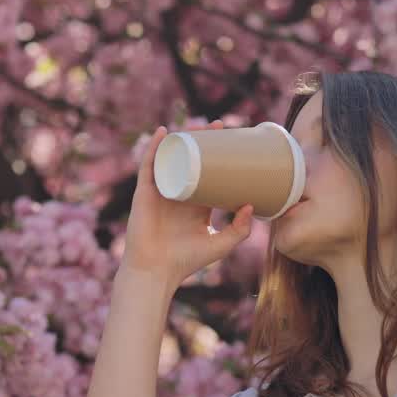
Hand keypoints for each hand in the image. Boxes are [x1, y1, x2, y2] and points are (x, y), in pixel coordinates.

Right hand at [120, 120, 254, 284]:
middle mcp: (178, 195)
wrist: (156, 271)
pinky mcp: (146, 193)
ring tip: (197, 125)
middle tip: (219, 127)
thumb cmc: (186, 261)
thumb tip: (251, 204)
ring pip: (172, 158)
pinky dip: (156, 147)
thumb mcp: (220, 245)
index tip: (233, 141)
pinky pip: (149, 164)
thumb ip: (239, 230)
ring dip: (182, 139)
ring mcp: (161, 192)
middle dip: (203, 142)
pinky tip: (165, 132)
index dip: (219, 157)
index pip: (209, 174)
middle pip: (191, 161)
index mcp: (195, 206)